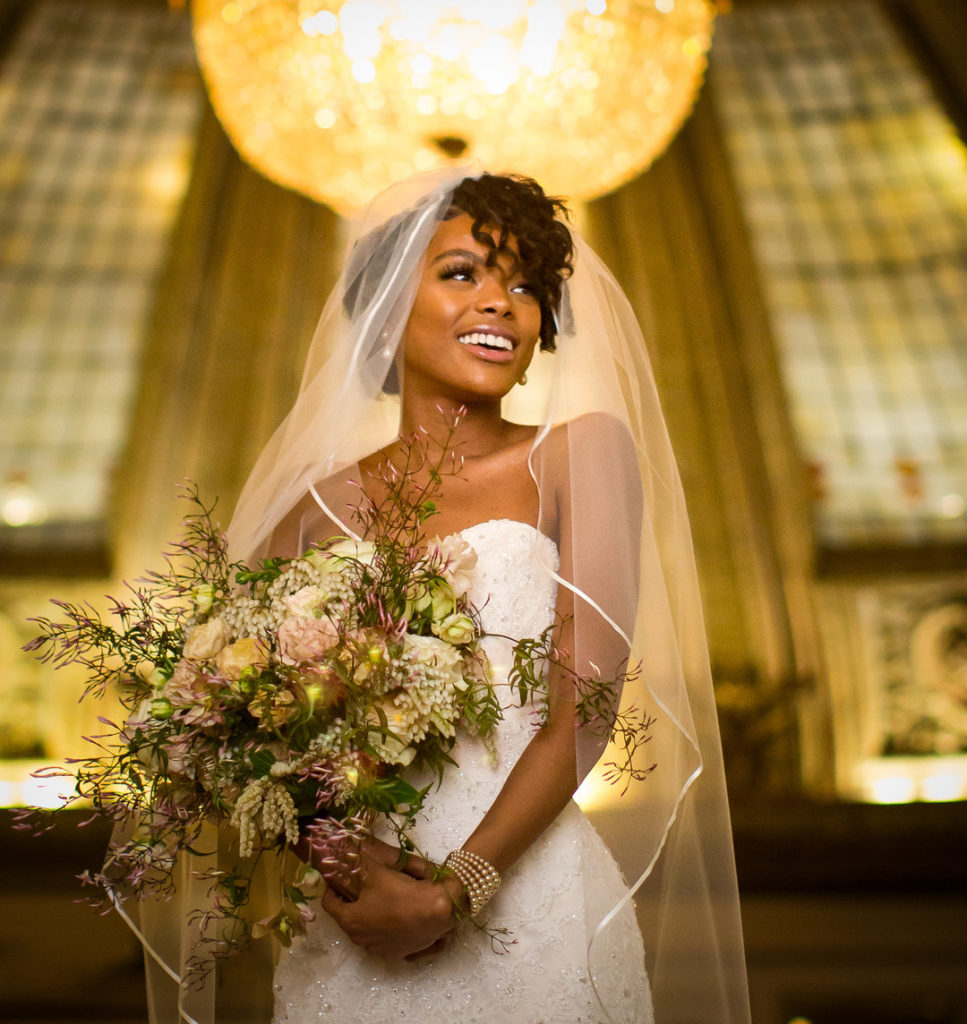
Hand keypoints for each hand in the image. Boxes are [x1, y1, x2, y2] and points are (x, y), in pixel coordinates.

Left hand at [321, 854, 462, 960]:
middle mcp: (362, 941)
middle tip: (363, 885)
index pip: (330, 904)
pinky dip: (390, 929)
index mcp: (351, 922)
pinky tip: (400, 916)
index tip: (337, 879)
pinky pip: (389, 940)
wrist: (438, 910)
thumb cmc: (401, 892)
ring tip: (384, 899)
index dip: (332, 889)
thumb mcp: (374, 871)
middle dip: (354, 903)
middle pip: (350, 918)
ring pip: (370, 931)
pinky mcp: (400, 954)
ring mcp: (382, 950)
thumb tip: (343, 854)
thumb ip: (355, 864)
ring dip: (372, 917)